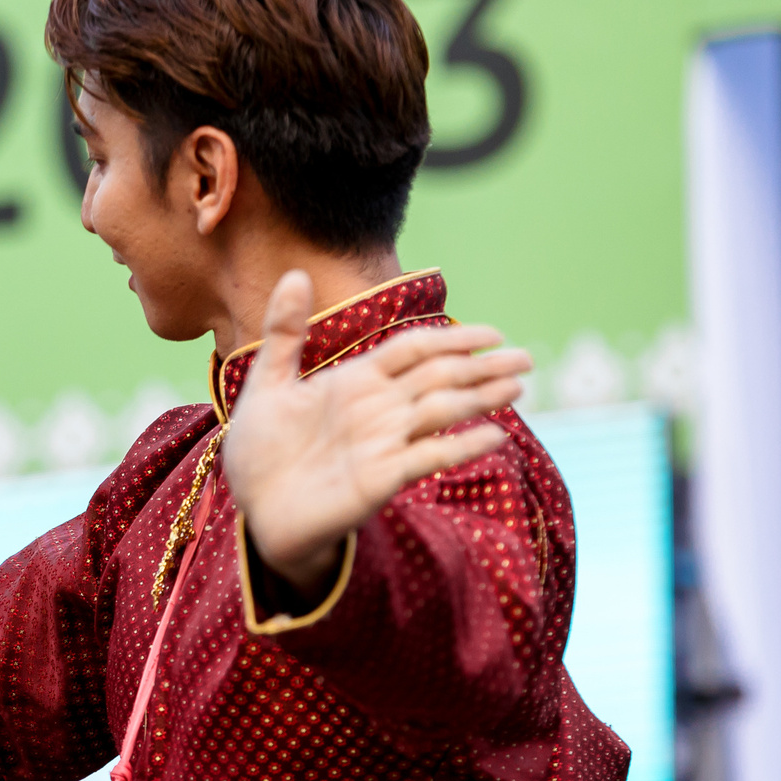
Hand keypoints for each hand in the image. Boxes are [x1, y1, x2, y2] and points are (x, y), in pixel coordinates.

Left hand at [222, 271, 529, 593]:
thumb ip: (285, 332)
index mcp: (356, 382)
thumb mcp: (267, 384)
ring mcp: (383, 444)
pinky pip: (427, 458)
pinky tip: (492, 436)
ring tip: (516, 387)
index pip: (416, 351)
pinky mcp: (381, 480)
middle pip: (440, 379)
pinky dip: (460, 447)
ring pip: (441, 413)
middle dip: (482, 368)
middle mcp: (378, 409)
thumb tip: (298, 273)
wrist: (254, 507)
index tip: (493, 333)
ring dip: (479, 400)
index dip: (453, 339)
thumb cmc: (261, 449)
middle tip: (525, 358)